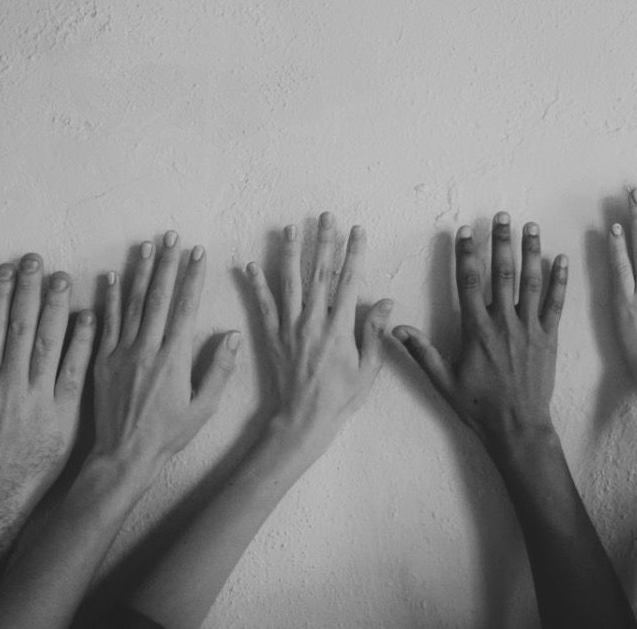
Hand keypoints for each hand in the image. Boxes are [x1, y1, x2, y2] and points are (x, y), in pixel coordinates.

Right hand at [0, 254, 94, 507]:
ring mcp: (39, 397)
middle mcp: (11, 384)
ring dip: (57, 307)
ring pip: (49, 342)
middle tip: (37, 260)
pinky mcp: (65, 411)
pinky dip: (83, 342)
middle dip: (29, 290)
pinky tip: (90, 317)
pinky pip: (75, 370)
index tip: (6, 271)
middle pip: (22, 327)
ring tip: (64, 277)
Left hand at [91, 232, 237, 473]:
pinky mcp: (101, 361)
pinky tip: (111, 277)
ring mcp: (120, 353)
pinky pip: (105, 322)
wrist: (124, 456)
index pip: (185, 307)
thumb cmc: (168, 435)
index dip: (192, 277)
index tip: (198, 252)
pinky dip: (109, 298)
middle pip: (157, 297)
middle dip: (167, 263)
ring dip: (140, 271)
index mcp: (173, 358)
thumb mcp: (203, 408)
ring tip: (146, 245)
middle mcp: (146, 349)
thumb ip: (218, 370)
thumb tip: (232, 336)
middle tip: (172, 236)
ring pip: (131, 303)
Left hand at [245, 213, 392, 456]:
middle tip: (325, 216)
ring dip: (290, 253)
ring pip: (289, 282)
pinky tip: (251, 264)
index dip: (354, 252)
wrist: (303, 419)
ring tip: (290, 228)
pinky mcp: (272, 337)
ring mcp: (289, 327)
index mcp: (338, 328)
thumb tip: (385, 302)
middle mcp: (312, 321)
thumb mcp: (368, 369)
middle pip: (319, 273)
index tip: (357, 230)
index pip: (349, 281)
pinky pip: (263, 306)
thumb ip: (375, 333)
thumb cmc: (340, 398)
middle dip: (323, 242)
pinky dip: (256, 284)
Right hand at [393, 213, 567, 450]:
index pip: (469, 282)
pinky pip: (556, 304)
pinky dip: (559, 280)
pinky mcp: (549, 338)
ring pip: (531, 282)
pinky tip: (561, 258)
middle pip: (502, 273)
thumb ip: (421, 352)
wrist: (518, 427)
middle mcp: (504, 323)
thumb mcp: (443, 381)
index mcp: (477, 330)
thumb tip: (396, 328)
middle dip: (501, 242)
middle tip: (502, 216)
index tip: (465, 231)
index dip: (467, 254)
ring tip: (530, 226)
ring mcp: (530, 329)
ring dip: (531, 252)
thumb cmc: (478, 406)